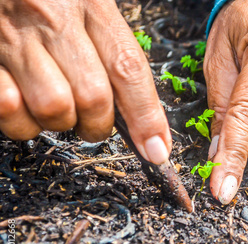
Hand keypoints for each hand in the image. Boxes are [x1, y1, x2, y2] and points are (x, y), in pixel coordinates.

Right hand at [0, 0, 170, 164]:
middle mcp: (53, 19)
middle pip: (94, 98)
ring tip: (56, 107)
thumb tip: (140, 112)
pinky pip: (8, 108)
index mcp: (91, 3)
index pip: (129, 70)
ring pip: (54, 109)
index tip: (157, 149)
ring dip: (59, 122)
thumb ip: (112, 46)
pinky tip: (24, 102)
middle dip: (99, 125)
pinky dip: (21, 120)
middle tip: (94, 123)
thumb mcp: (88, 1)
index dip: (147, 117)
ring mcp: (13, 38)